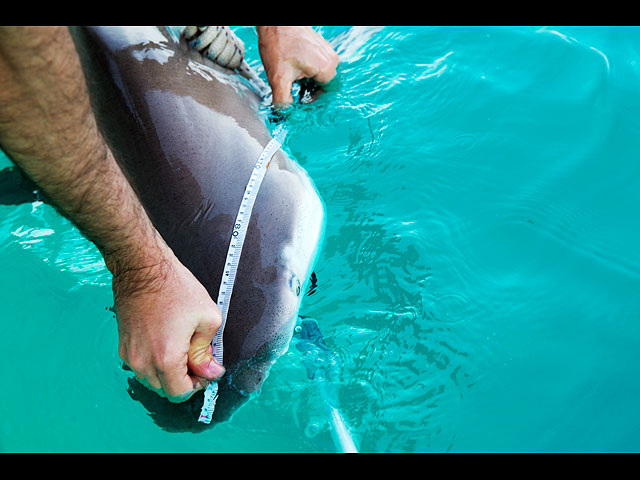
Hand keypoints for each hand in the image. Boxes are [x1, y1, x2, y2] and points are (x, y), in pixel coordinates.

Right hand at [111, 244, 224, 402]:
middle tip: (197, 356)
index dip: (198, 385)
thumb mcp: (208, 317)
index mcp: (165, 358)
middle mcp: (143, 361)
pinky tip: (167, 342)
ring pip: (152, 380)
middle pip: (165, 390)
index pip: (180, 393)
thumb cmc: (175, 288)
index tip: (206, 369)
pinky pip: (141, 366)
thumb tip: (210, 370)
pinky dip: (155, 362)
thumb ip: (208, 351)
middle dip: (184, 379)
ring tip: (182, 347)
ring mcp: (130, 354)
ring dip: (168, 372)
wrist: (143, 269)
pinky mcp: (123, 345)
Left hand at [257, 26, 338, 105]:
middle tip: (295, 97)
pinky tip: (294, 74)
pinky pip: (318, 66)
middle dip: (310, 94)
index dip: (314, 103)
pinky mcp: (320, 47)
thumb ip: (283, 101)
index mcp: (326, 68)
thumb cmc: (278, 44)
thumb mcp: (278, 78)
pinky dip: (308, 73)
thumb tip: (285, 115)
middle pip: (325, 86)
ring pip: (321, 76)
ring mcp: (326, 51)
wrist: (275, 21)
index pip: (327, 95)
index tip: (301, 106)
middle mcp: (331, 59)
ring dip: (308, 84)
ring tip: (293, 85)